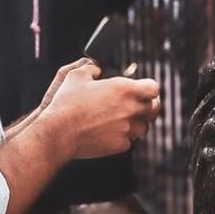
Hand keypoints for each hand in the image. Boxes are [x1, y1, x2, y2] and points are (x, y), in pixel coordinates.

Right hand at [40, 64, 160, 157]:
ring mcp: (126, 129)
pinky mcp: (120, 145)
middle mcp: (130, 110)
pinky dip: (124, 137)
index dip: (149, 87)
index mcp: (124, 89)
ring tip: (124, 118)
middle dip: (149, 105)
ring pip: (144, 127)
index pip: (153, 88)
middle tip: (140, 104)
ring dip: (137, 122)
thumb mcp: (77, 75)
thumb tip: (96, 69)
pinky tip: (112, 131)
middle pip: (154, 108)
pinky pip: (129, 141)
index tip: (143, 89)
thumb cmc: (67, 103)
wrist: (60, 132)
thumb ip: (92, 68)